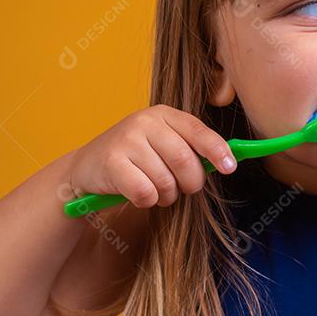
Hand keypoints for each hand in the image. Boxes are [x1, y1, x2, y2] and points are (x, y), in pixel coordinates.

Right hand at [67, 105, 236, 207]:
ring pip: (166, 180)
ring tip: (157, 190)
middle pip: (185, 160)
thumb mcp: (163, 144)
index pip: (198, 131)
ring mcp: (127, 140)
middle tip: (184, 189)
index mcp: (164, 115)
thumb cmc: (136, 159)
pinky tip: (138, 194)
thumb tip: (227, 160)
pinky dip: (147, 201)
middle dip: (190, 183)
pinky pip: (146, 192)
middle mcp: (145, 122)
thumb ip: (191, 148)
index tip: (230, 168)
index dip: (217, 150)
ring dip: (167, 195)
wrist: (87, 168)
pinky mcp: (112, 162)